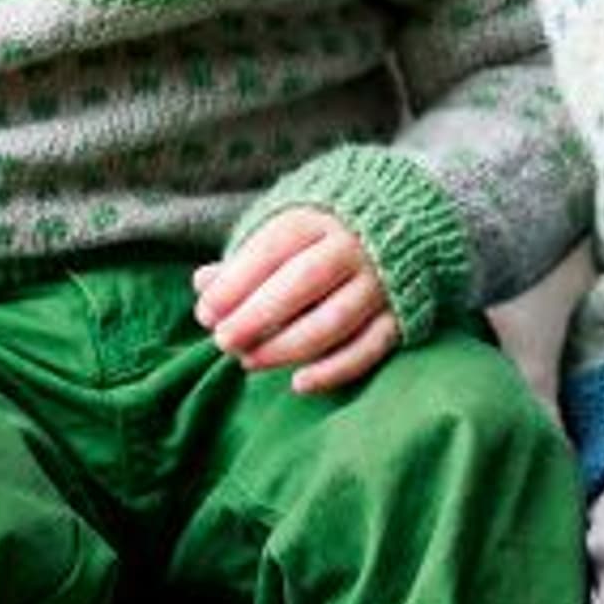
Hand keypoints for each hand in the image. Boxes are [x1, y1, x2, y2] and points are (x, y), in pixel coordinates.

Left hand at [196, 212, 400, 394]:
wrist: (400, 226)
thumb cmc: (321, 238)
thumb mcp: (283, 234)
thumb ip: (245, 260)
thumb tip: (203, 283)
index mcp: (318, 219)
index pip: (274, 247)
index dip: (237, 281)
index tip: (206, 312)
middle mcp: (353, 247)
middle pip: (305, 281)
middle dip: (259, 315)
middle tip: (223, 341)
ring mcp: (380, 283)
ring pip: (335, 319)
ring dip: (288, 347)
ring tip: (248, 362)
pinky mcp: (399, 315)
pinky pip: (370, 347)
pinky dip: (335, 370)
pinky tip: (300, 384)